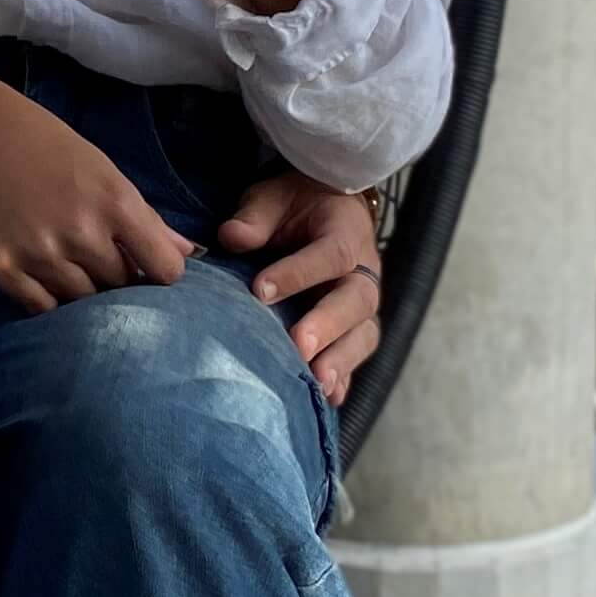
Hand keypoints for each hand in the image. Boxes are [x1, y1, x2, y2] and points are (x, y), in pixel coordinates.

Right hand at [0, 73, 199, 315]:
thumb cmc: (46, 145)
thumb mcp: (103, 170)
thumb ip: (145, 217)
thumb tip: (185, 254)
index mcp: (115, 202)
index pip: (165, 270)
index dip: (161, 271)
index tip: (147, 264)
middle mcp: (80, 232)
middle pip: (121, 288)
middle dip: (117, 278)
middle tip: (98, 255)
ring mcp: (39, 253)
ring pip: (82, 303)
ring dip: (82, 288)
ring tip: (65, 256)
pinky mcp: (3, 268)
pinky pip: (42, 308)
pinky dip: (47, 297)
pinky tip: (41, 269)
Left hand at [216, 175, 383, 404]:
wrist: (329, 209)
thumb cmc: (296, 205)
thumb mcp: (274, 197)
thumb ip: (256, 216)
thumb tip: (231, 236)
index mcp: (346, 232)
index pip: (330, 254)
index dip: (298, 273)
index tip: (260, 290)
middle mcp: (364, 271)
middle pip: (356, 301)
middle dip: (327, 326)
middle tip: (298, 346)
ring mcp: (363, 305)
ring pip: (363, 334)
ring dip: (341, 360)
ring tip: (316, 383)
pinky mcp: (356, 329)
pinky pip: (356, 357)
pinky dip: (344, 378)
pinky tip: (328, 400)